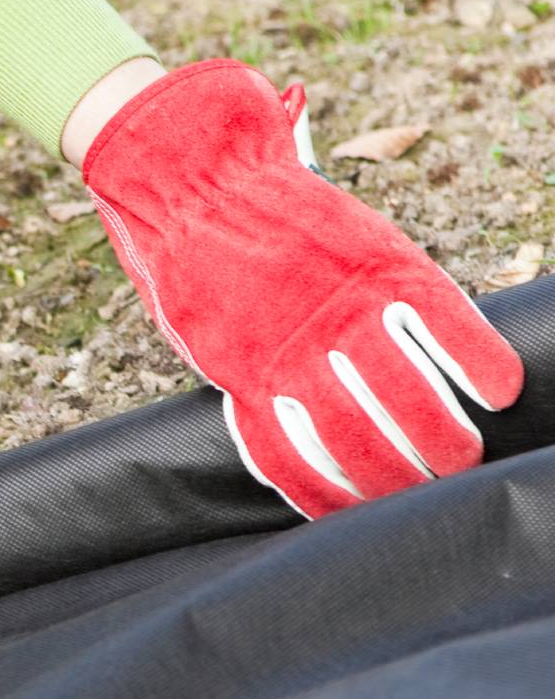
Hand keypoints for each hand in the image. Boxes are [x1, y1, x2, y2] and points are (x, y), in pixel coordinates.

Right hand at [81, 59, 523, 518]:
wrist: (195, 191)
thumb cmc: (281, 214)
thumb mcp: (354, 232)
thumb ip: (386, 286)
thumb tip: (427, 342)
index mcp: (378, 265)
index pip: (446, 326)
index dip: (480, 366)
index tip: (503, 395)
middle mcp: (336, 313)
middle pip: (406, 395)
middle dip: (441, 440)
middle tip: (458, 465)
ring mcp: (284, 351)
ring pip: (350, 432)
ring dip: (388, 472)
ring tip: (411, 493)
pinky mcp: (240, 378)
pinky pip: (279, 450)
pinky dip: (310, 487)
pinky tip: (335, 506)